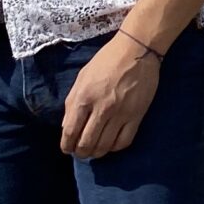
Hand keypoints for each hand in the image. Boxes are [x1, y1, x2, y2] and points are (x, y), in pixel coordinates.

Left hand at [60, 33, 161, 159]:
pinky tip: (111, 145)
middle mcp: (101, 108)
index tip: (67, 149)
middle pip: (87, 143)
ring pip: (105, 146)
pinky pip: (124, 141)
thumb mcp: (82, 77)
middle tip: (81, 153)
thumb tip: (67, 126)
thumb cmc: (107, 61)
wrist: (137, 50)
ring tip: (95, 152)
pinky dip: (115, 148)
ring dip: (97, 153)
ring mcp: (120, 114)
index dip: (67, 145)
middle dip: (81, 152)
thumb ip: (72, 102)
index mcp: (84, 97)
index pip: (70, 132)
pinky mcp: (137, 116)